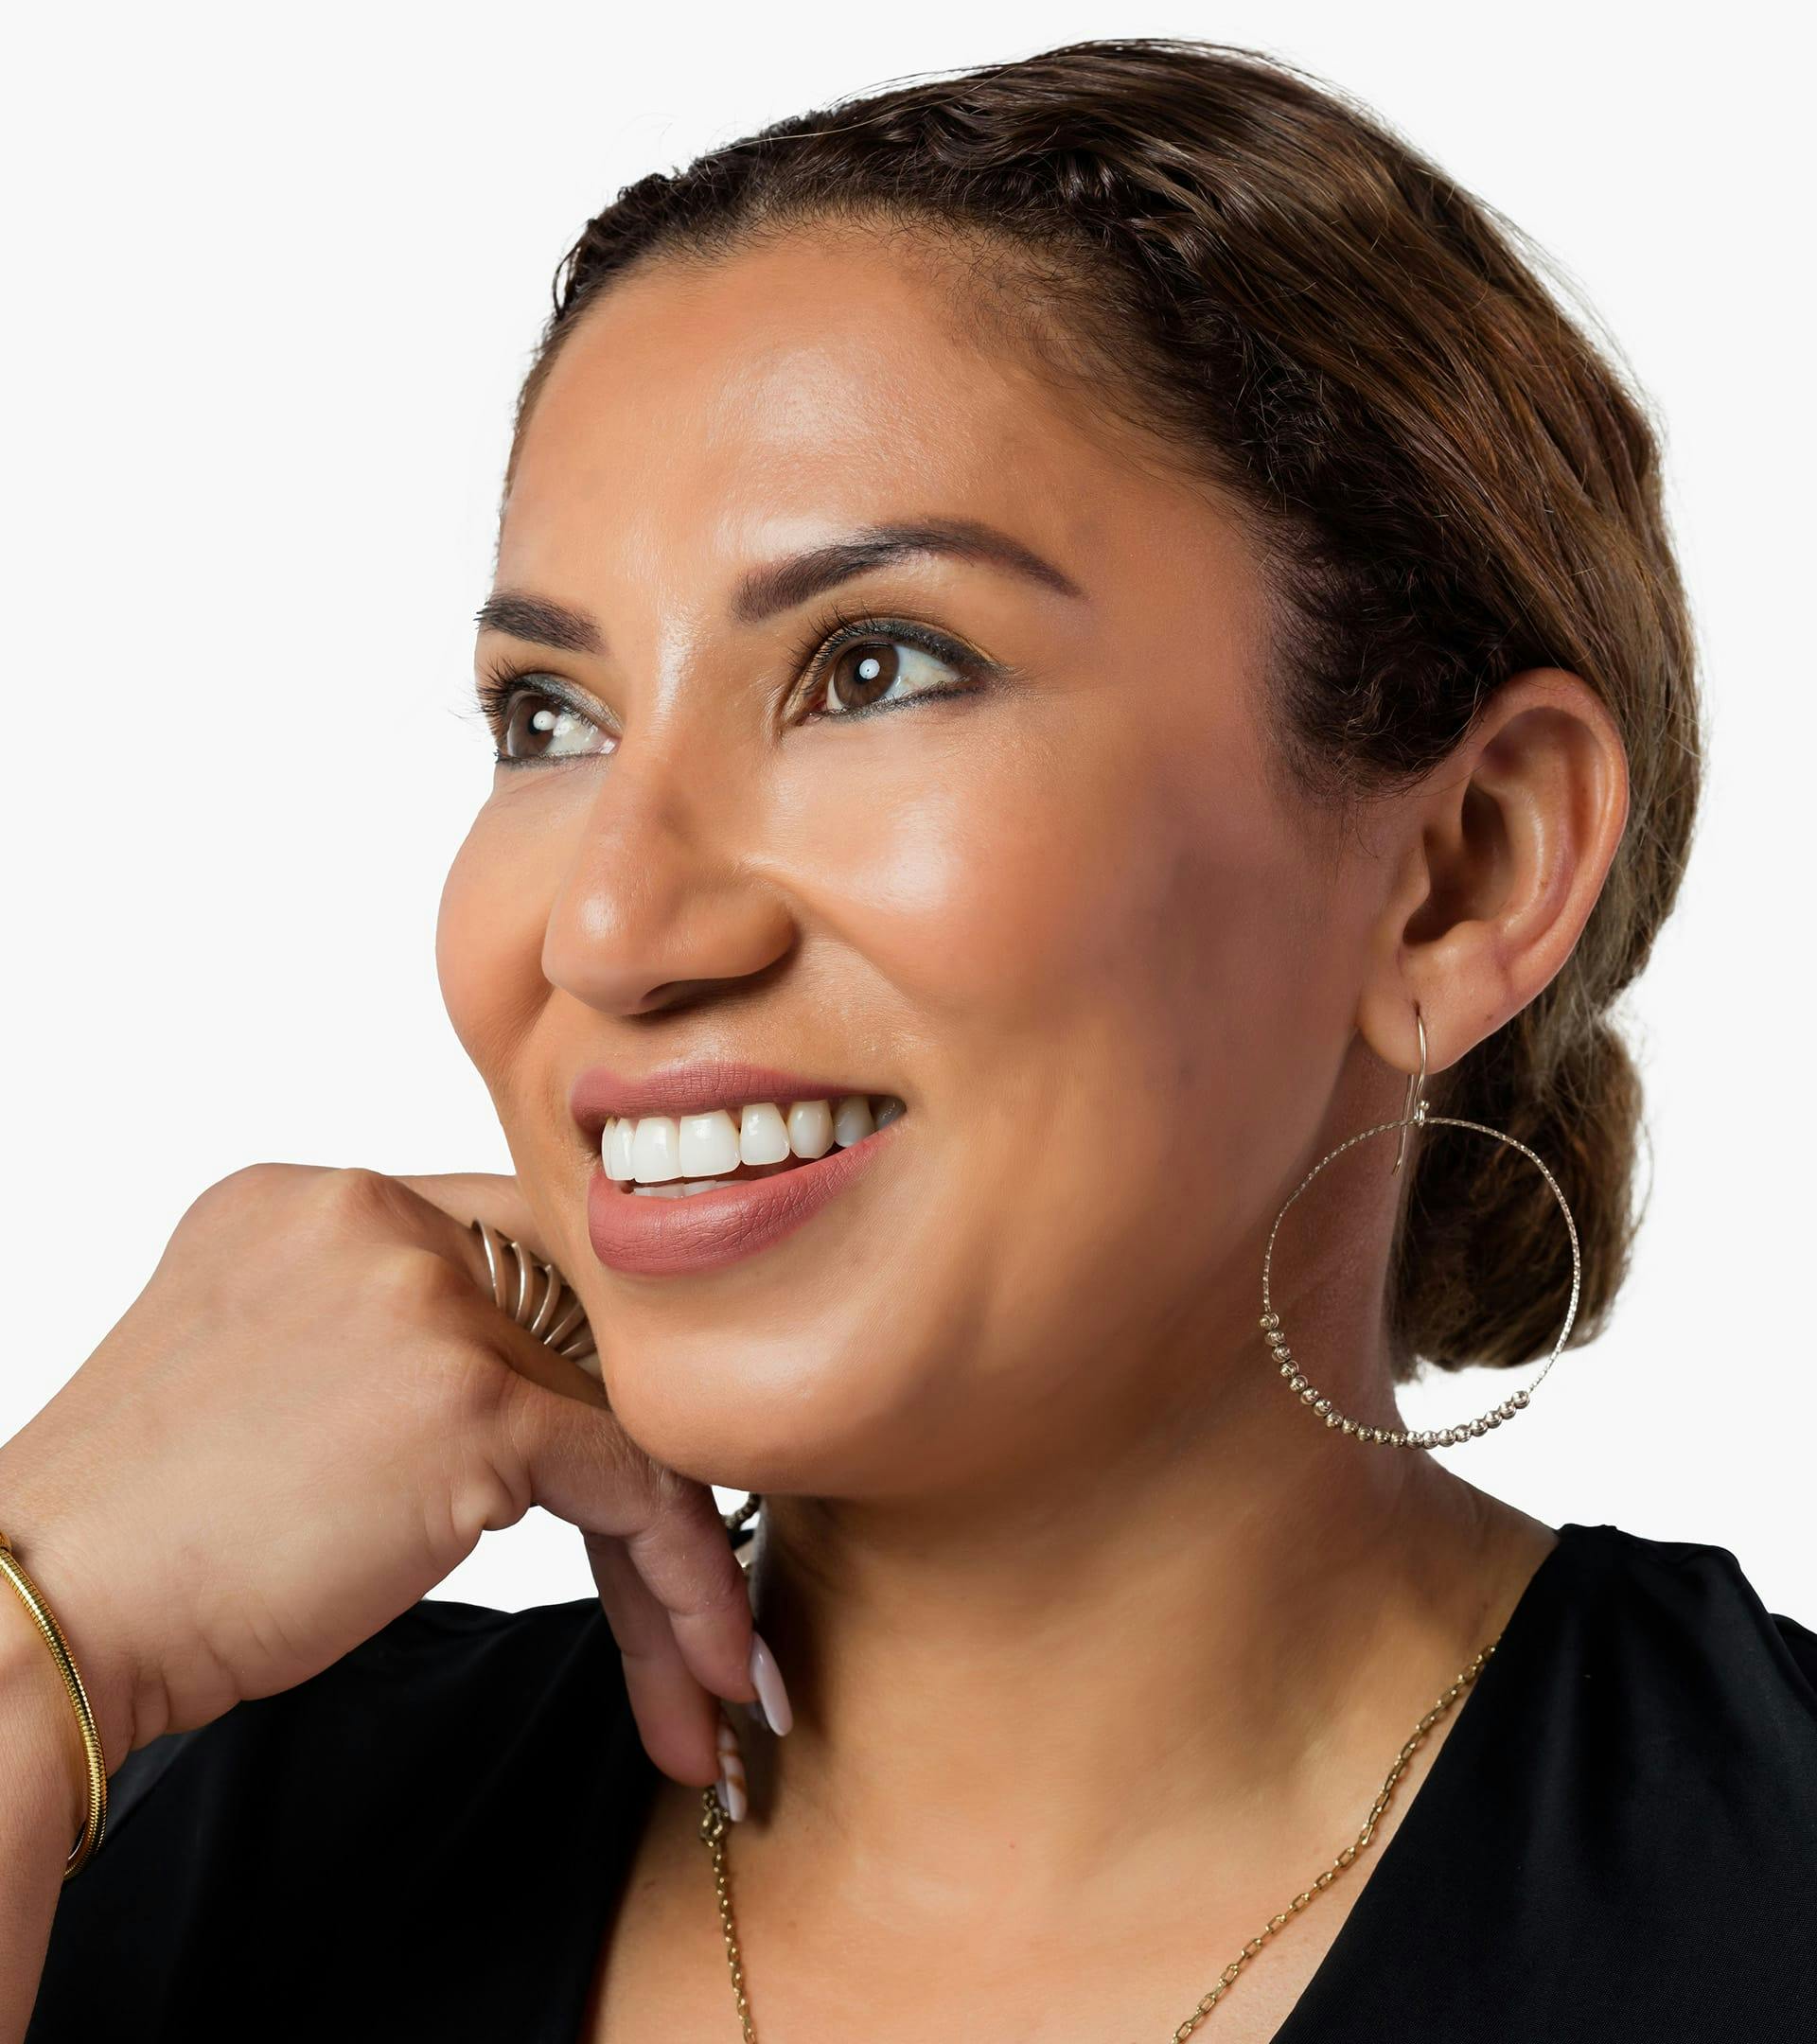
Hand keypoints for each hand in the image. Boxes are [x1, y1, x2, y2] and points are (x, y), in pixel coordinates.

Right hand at [0, 1162, 759, 1793]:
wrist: (42, 1617)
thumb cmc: (144, 1530)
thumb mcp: (255, 1371)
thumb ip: (376, 1332)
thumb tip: (513, 1384)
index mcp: (316, 1196)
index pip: (513, 1247)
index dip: (584, 1359)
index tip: (639, 1463)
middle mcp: (376, 1215)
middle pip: (583, 1323)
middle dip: (652, 1454)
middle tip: (698, 1575)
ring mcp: (424, 1298)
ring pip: (620, 1413)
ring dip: (676, 1548)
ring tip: (717, 1664)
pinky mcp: (466, 1399)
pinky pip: (631, 1480)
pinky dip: (682, 1576)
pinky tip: (707, 1660)